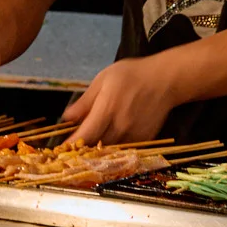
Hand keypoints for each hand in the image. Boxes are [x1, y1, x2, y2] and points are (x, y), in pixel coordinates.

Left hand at [60, 56, 179, 144]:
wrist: (165, 80)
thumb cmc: (132, 75)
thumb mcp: (103, 80)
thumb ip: (85, 101)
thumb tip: (66, 118)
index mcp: (107, 108)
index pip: (85, 135)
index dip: (71, 145)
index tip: (60, 150)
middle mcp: (121, 125)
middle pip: (96, 145)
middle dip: (84, 146)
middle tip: (75, 143)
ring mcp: (134, 134)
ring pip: (110, 149)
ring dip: (100, 146)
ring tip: (95, 139)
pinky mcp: (144, 139)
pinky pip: (124, 147)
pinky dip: (116, 144)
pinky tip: (114, 134)